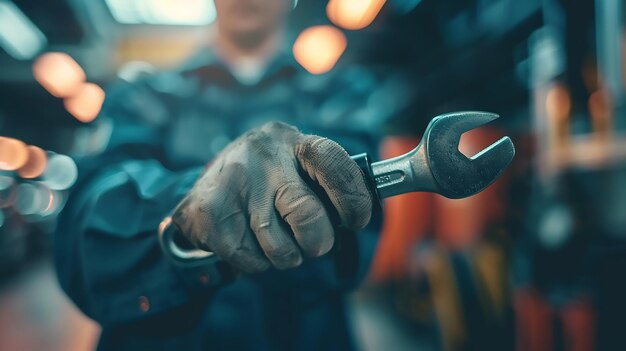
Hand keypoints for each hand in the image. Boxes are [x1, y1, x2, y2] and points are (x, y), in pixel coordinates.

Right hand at [171, 122, 372, 271]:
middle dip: (318, 242)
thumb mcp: (298, 168)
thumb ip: (327, 184)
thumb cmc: (270, 182)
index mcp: (294, 141)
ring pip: (280, 248)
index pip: (334, 164)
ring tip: (277, 241)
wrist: (205, 188)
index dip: (353, 199)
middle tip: (314, 244)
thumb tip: (361, 214)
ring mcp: (233, 182)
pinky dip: (257, 262)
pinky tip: (248, 241)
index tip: (356, 220)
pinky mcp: (210, 211)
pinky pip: (252, 259)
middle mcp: (263, 155)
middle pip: (307, 216)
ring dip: (288, 256)